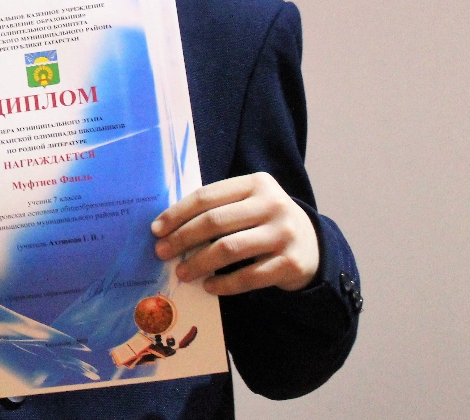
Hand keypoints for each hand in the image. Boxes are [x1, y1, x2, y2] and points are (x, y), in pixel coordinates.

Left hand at [150, 172, 318, 295]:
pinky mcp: (291, 263)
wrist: (313, 246)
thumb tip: (168, 229)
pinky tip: (209, 286)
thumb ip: (217, 208)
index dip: (177, 213)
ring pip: (229, 249)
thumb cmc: (265, 223)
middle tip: (162, 252)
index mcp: (256, 184)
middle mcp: (273, 205)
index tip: (156, 230)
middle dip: (182, 239)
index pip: (207, 196)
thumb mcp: (248, 204)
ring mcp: (284, 234)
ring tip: (182, 272)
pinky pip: (248, 276)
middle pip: (215, 222)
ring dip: (199, 263)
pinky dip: (224, 284)